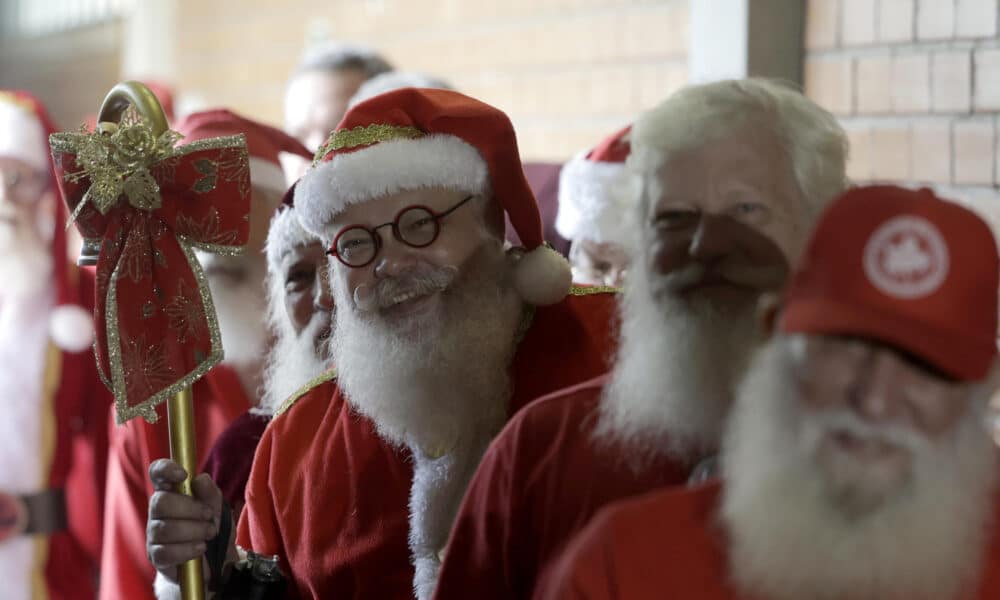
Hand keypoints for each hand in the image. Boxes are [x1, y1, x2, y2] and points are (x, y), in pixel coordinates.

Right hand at [147, 459, 222, 582]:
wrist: (216, 561)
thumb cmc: (212, 527)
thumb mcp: (217, 507)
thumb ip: (210, 492)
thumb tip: (200, 478)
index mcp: (172, 491)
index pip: (157, 473)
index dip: (165, 469)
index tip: (183, 474)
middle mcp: (158, 511)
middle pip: (160, 502)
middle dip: (190, 509)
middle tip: (209, 516)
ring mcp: (154, 534)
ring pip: (164, 529)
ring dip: (193, 530)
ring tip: (210, 533)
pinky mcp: (156, 556)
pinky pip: (165, 552)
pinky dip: (187, 549)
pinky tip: (201, 548)